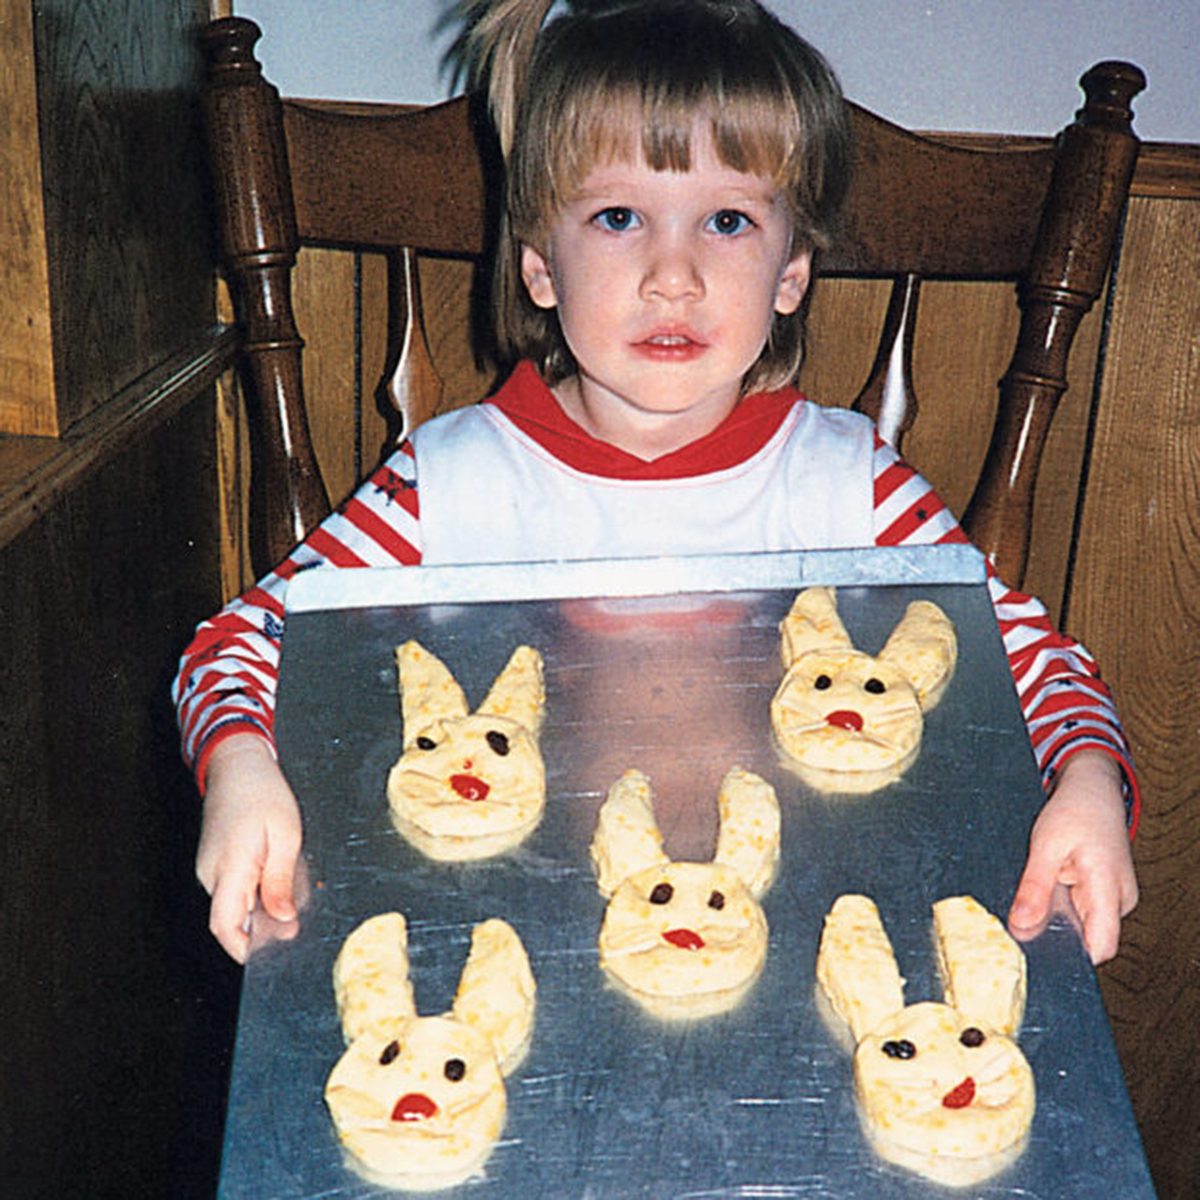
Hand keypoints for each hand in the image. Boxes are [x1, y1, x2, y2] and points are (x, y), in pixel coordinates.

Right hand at [196, 734, 303, 962]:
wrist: (238, 766)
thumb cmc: (262, 793)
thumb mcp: (285, 836)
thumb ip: (281, 881)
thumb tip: (282, 920)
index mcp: (230, 867)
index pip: (225, 926)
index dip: (244, 948)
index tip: (268, 956)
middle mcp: (212, 873)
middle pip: (233, 919)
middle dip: (263, 926)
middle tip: (296, 912)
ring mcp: (210, 868)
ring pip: (236, 905)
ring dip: (262, 906)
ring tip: (288, 876)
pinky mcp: (216, 863)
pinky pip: (235, 888)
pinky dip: (256, 890)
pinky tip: (275, 869)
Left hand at [1007, 750, 1137, 963]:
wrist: (1093, 789)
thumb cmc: (1075, 810)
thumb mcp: (1046, 846)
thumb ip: (1034, 888)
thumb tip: (1021, 926)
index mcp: (1110, 888)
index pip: (1100, 946)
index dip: (1071, 955)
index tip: (1037, 949)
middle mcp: (1118, 900)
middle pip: (1087, 938)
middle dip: (1055, 933)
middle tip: (1021, 917)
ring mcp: (1112, 898)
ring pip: (1081, 925)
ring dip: (1056, 916)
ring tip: (1035, 893)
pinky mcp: (1103, 893)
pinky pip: (1080, 911)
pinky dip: (1060, 905)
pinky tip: (1044, 890)